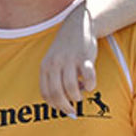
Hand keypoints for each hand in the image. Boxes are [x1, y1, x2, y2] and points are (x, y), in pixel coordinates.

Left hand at [42, 0, 95, 114]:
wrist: (77, 26)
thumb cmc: (65, 50)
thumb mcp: (53, 62)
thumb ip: (54, 79)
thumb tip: (61, 103)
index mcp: (45, 67)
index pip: (46, 93)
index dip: (54, 105)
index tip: (62, 109)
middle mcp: (55, 64)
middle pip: (57, 93)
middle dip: (65, 106)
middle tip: (72, 110)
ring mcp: (69, 60)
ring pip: (71, 88)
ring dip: (77, 97)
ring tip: (80, 95)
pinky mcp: (84, 57)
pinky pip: (88, 78)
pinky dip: (90, 86)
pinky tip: (90, 85)